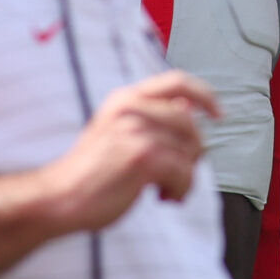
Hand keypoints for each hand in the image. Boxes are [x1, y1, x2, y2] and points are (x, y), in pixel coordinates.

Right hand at [35, 70, 214, 232]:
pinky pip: (184, 172)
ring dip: (184, 177)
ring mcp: (136, 130)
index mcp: (125, 98)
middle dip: (193, 153)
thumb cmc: (91, 172)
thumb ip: (150, 118)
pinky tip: (161, 197)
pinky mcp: (141, 156)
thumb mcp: (117, 132)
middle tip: (176, 176)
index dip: (205, 95)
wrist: (60, 197)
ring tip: (164, 190)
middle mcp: (131, 107)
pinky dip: (180, 190)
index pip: (177, 81)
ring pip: (189, 150)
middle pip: (190, 123)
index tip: (219, 114)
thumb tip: (190, 109)